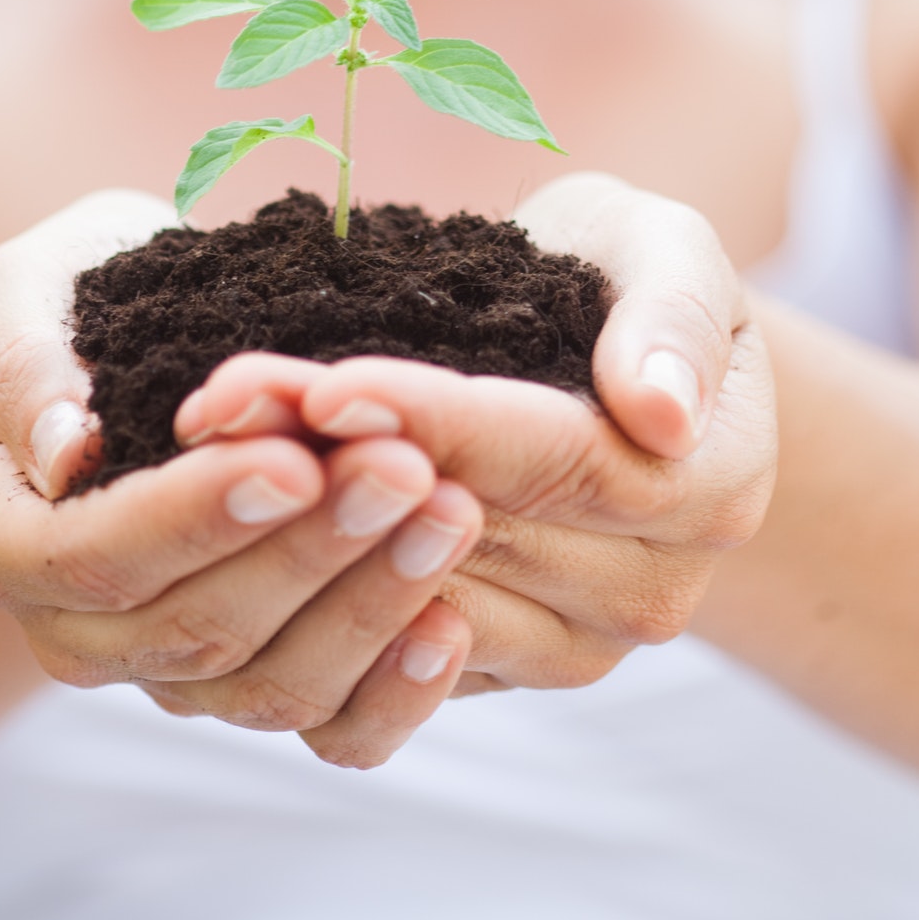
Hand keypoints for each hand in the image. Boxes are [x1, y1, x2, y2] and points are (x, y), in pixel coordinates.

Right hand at [0, 192, 483, 766]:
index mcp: (2, 538)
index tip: (290, 459)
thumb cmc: (67, 303)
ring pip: (267, 684)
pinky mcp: (254, 684)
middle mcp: (77, 631)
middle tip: (403, 468)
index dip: (193, 517)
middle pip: (194, 627)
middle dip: (308, 549)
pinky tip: (451, 622)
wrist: (116, 357)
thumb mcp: (22, 293)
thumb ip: (28, 362)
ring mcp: (167, 671)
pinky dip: (392, 692)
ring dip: (368, 603)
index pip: (93, 555)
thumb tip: (66, 451)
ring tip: (449, 512)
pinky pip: (326, 730)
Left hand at [173, 173, 777, 692]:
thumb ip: (676, 316)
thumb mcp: (669, 251)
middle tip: (223, 400)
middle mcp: (650, 593)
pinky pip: (384, 657)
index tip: (331, 385)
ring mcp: (572, 646)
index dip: (436, 422)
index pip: (554, 460)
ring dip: (295, 516)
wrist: (608, 357)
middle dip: (337, 459)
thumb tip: (661, 413)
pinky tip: (223, 506)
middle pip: (468, 528)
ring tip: (209, 435)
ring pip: (410, 591)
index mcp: (709, 489)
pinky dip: (297, 577)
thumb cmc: (630, 279)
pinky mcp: (492, 668)